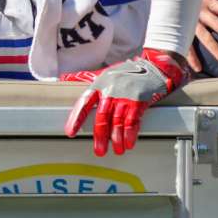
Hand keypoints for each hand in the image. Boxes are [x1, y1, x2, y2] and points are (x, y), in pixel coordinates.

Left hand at [60, 49, 189, 155]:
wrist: (153, 66)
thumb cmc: (127, 71)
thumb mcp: (104, 73)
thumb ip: (84, 76)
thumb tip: (64, 78)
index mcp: (99, 85)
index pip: (84, 103)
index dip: (76, 119)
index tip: (70, 132)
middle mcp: (110, 91)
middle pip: (102, 117)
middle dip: (100, 136)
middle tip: (99, 151)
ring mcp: (125, 96)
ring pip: (117, 122)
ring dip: (117, 139)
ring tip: (117, 150)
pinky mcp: (139, 101)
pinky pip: (133, 120)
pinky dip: (130, 133)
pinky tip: (129, 142)